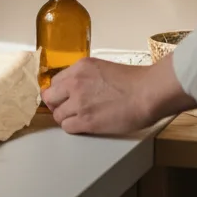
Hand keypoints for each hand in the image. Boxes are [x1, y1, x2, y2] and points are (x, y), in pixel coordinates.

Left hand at [43, 56, 193, 135]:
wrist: (146, 93)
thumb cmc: (132, 81)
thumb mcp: (101, 68)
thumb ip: (84, 76)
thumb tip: (77, 86)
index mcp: (78, 68)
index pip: (55, 82)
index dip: (59, 92)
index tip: (63, 97)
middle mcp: (74, 83)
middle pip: (50, 98)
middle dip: (56, 105)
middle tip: (66, 109)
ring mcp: (78, 103)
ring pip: (57, 115)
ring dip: (66, 118)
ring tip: (78, 119)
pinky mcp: (86, 121)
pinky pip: (67, 127)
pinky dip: (73, 128)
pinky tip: (83, 126)